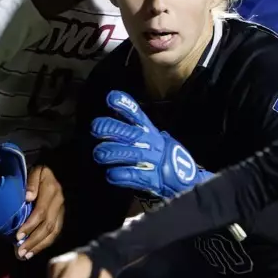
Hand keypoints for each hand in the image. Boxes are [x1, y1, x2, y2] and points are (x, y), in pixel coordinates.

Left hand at [17, 164, 64, 259]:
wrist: (53, 167)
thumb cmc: (37, 170)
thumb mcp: (33, 170)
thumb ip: (31, 182)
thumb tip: (27, 197)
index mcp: (51, 190)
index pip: (40, 212)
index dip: (29, 226)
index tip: (17, 236)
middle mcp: (59, 202)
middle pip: (47, 226)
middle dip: (33, 241)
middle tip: (20, 252)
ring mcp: (62, 210)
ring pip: (53, 232)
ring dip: (39, 246)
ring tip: (25, 255)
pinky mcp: (61, 216)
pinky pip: (55, 232)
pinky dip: (45, 243)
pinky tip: (34, 250)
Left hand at [90, 90, 205, 198]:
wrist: (182, 179)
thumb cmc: (157, 154)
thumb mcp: (148, 135)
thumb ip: (130, 122)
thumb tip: (111, 102)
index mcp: (148, 131)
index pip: (137, 115)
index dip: (125, 105)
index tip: (111, 98)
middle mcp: (150, 143)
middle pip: (131, 133)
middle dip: (112, 129)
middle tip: (95, 128)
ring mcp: (151, 161)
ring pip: (129, 154)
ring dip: (112, 153)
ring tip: (99, 154)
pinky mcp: (151, 179)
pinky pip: (133, 176)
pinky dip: (120, 175)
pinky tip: (110, 174)